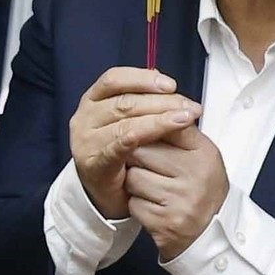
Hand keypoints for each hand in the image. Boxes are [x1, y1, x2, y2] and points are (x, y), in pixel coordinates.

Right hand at [70, 68, 199, 218]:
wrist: (110, 195)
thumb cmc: (124, 154)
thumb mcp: (133, 121)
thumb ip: (146, 103)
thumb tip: (170, 88)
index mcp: (92, 101)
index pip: (114, 80)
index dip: (142, 79)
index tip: (171, 85)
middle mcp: (84, 118)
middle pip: (124, 102)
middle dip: (161, 102)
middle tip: (190, 107)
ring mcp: (86, 142)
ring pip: (125, 123)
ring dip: (159, 120)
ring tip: (185, 120)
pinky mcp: (93, 164)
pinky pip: (118, 147)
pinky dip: (139, 138)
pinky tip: (161, 135)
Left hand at [123, 127, 230, 262]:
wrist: (210, 237)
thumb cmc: (200, 192)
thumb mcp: (200, 158)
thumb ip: (179, 133)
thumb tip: (154, 102)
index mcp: (204, 154)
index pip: (166, 125)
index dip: (146, 129)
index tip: (138, 133)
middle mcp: (196, 175)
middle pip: (141, 150)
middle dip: (135, 159)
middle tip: (145, 168)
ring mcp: (182, 199)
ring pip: (132, 178)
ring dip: (134, 185)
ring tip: (151, 190)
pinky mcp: (166, 222)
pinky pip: (133, 204)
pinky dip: (136, 206)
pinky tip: (152, 208)